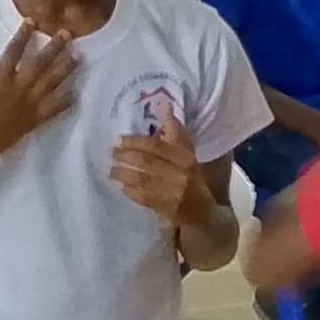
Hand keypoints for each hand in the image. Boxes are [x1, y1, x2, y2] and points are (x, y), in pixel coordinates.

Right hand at [0, 28, 77, 163]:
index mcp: (2, 77)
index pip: (14, 51)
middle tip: (67, 35)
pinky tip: (75, 94)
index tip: (32, 22)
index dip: (23, 35)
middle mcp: (20, 87)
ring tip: (77, 57)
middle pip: (40, 63)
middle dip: (54, 48)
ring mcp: (30, 103)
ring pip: (52, 82)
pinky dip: (65, 102)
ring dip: (65, 69)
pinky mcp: (35, 118)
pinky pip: (54, 109)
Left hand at [106, 106, 201, 223]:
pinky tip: (123, 188)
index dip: (135, 141)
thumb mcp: (188, 154)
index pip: (156, 146)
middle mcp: (181, 174)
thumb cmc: (194, 179)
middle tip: (111, 153)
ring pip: (143, 180)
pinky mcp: (170, 211)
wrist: (208, 214)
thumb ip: (175, 132)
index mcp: (186, 158)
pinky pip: (146, 199)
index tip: (119, 139)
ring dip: (123, 174)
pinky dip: (132, 192)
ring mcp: (176, 194)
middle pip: (147, 162)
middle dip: (125, 156)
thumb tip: (164, 105)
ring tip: (111, 171)